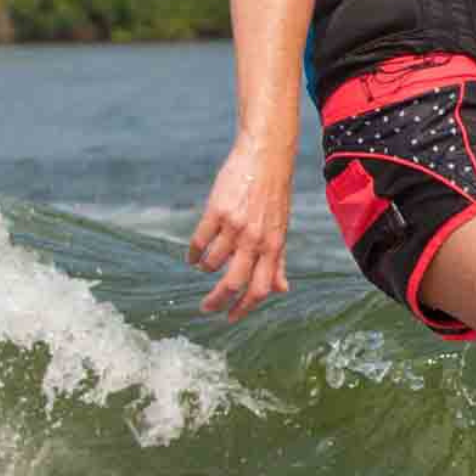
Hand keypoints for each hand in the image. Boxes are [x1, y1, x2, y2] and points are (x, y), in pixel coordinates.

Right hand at [188, 134, 293, 321]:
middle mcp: (256, 240)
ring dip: (205, 269)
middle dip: (217, 301)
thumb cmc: (274, 197)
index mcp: (274, 247)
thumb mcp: (281, 230)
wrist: (266, 157)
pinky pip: (199, 241)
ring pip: (212, 263)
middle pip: (234, 283)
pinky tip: (192, 255)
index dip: (244, 308)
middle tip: (206, 307)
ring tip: (203, 265)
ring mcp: (236, 226)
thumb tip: (282, 290)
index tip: (229, 318)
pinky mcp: (217, 211)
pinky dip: (193, 253)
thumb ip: (279, 261)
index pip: (261, 289)